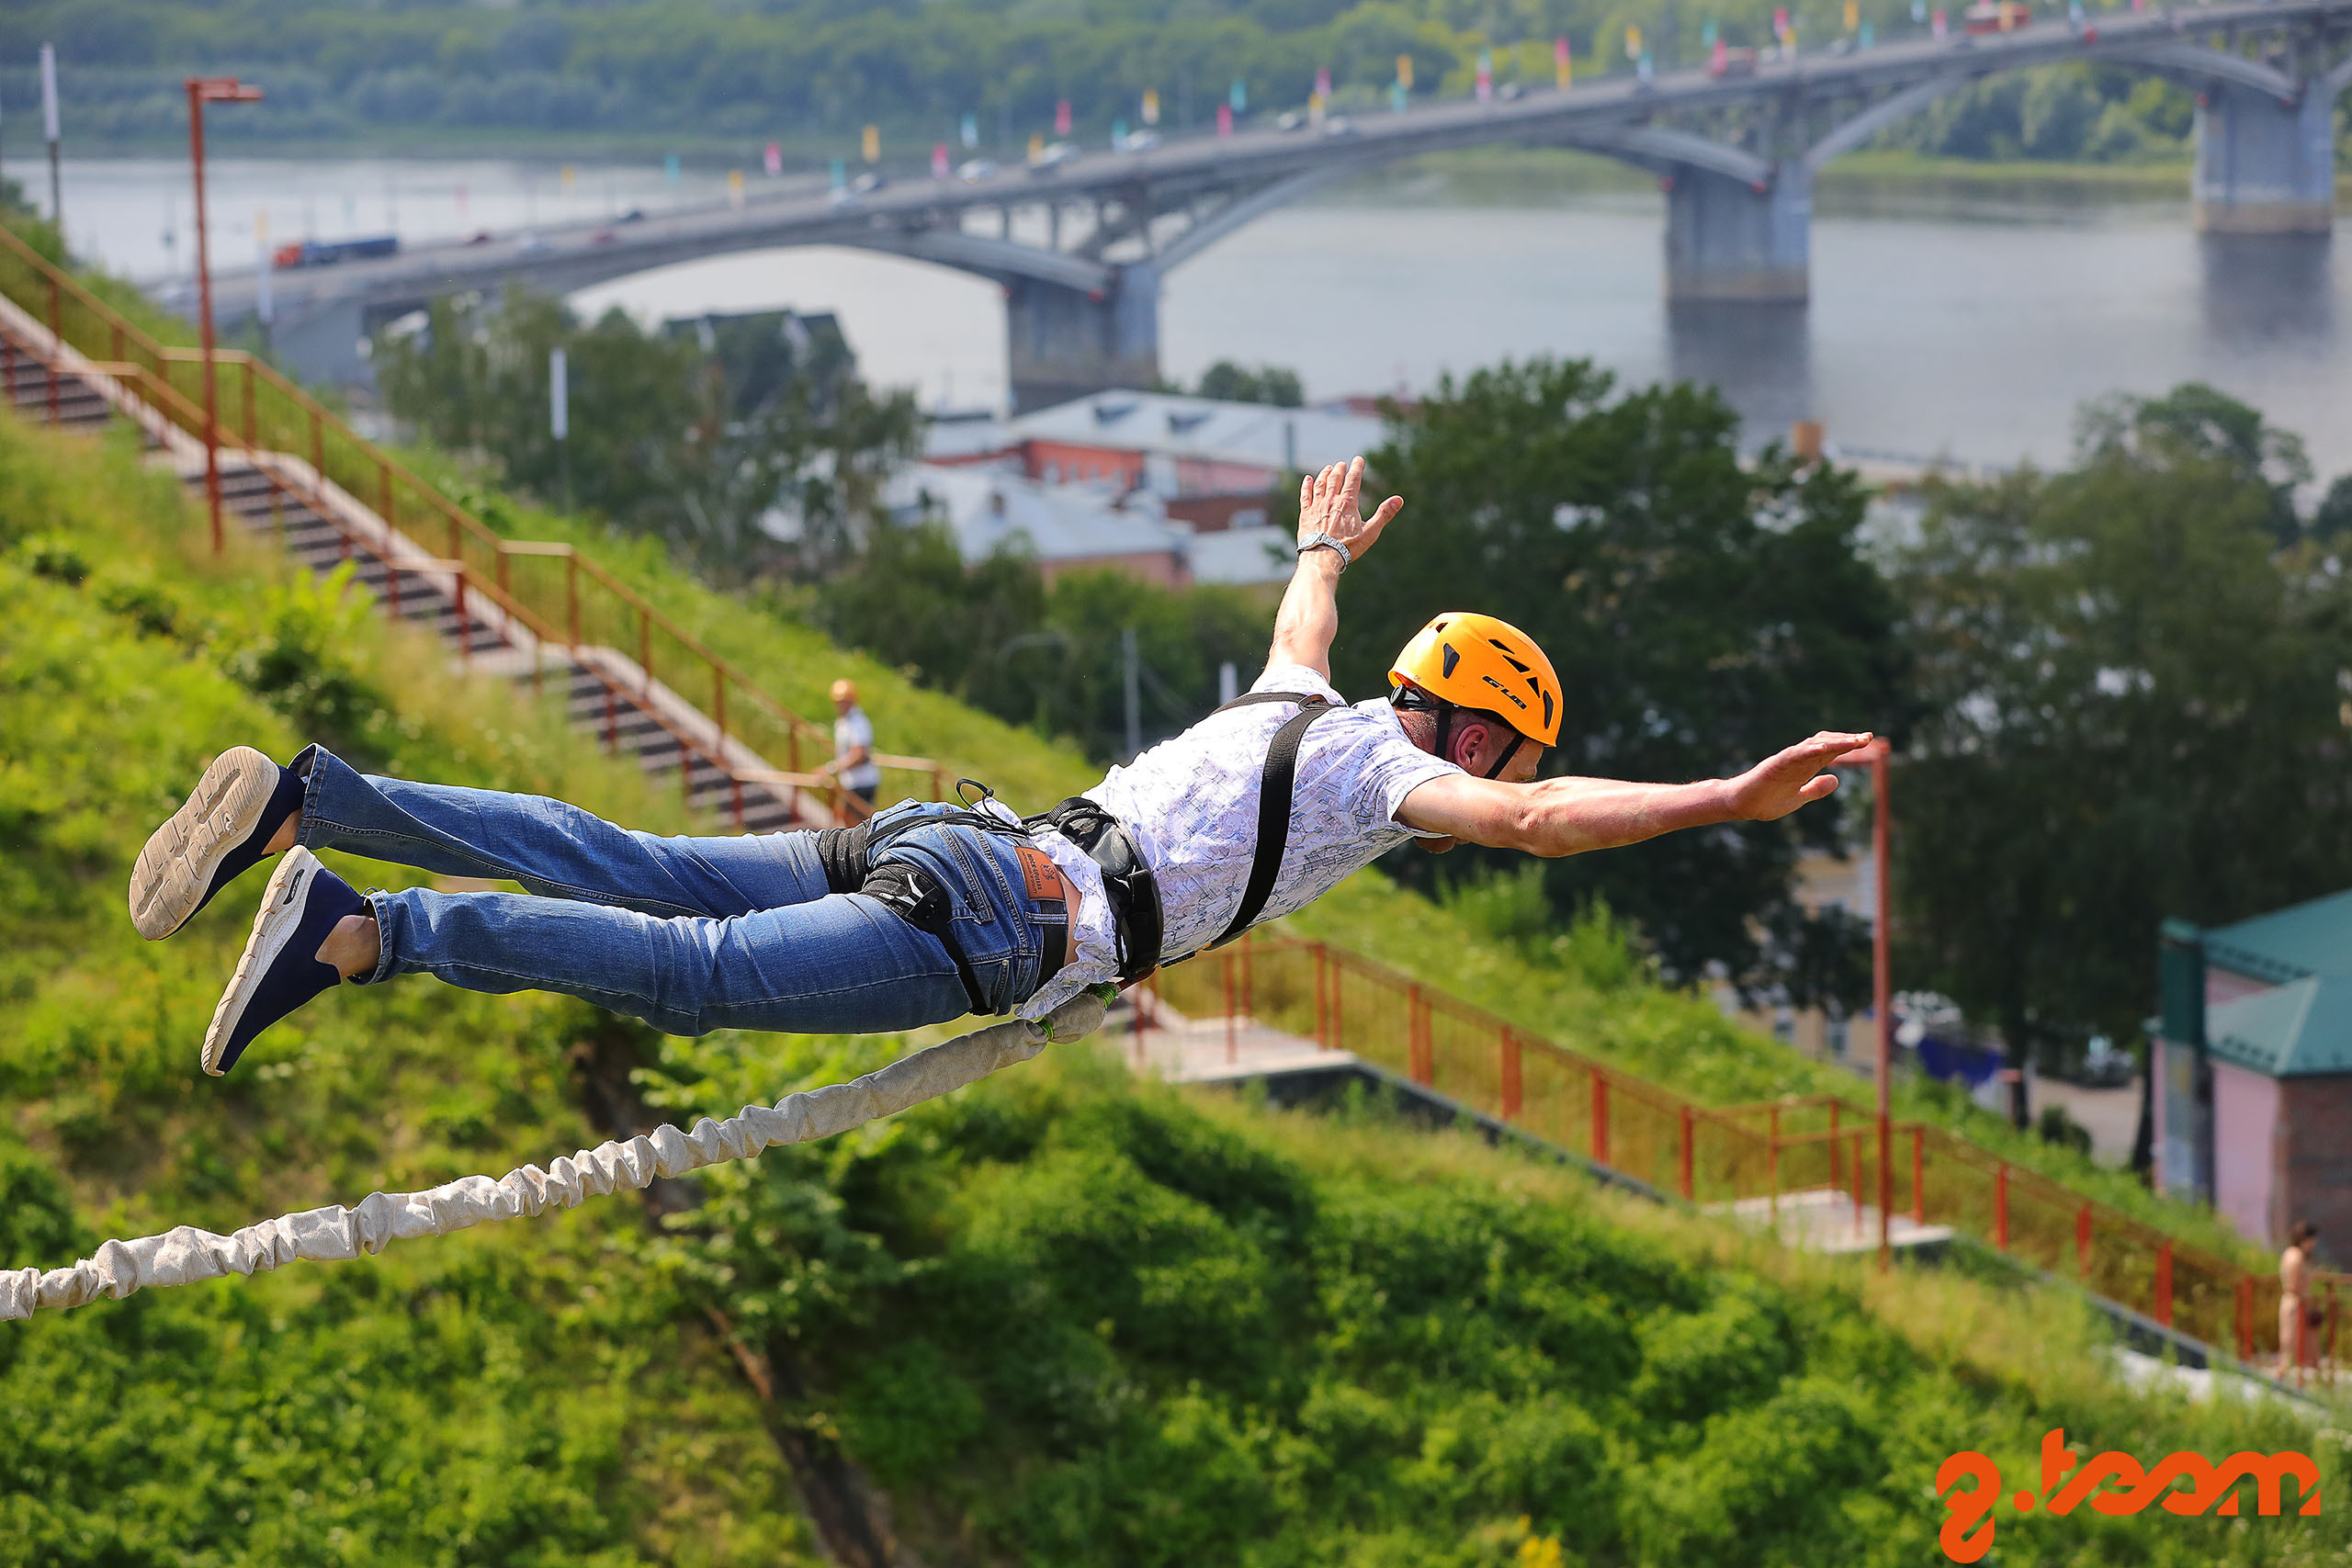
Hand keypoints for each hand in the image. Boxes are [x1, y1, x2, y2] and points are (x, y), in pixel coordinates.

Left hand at [1298, 456, 1402, 564]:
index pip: (1353, 479)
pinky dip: (1306, 485)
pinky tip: (1307, 479)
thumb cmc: (1348, 547)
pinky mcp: (1305, 514)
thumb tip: (1399, 499)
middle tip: (1342, 464)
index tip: (1359, 459)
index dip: (1357, 467)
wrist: (1322, 557)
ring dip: (1324, 474)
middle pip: (1335, 478)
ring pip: (1320, 484)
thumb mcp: (1370, 532)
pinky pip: (1305, 495)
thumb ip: (1384, 514)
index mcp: (1347, 503)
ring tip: (1328, 469)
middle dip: (1340, 469)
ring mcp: (1317, 506)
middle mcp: (1331, 500)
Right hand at [1726, 732, 1875, 821]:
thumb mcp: (1798, 798)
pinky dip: (1808, 751)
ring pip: (1812, 746)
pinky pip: (1793, 755)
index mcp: (1805, 767)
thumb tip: (1836, 780)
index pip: (1830, 751)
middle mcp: (1797, 759)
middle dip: (1846, 741)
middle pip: (1825, 743)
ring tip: (1852, 742)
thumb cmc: (1765, 801)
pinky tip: (1823, 749)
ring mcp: (1786, 761)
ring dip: (1833, 743)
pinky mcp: (1774, 766)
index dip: (1848, 744)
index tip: (1867, 740)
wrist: (1740, 805)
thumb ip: (1816, 789)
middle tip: (1867, 738)